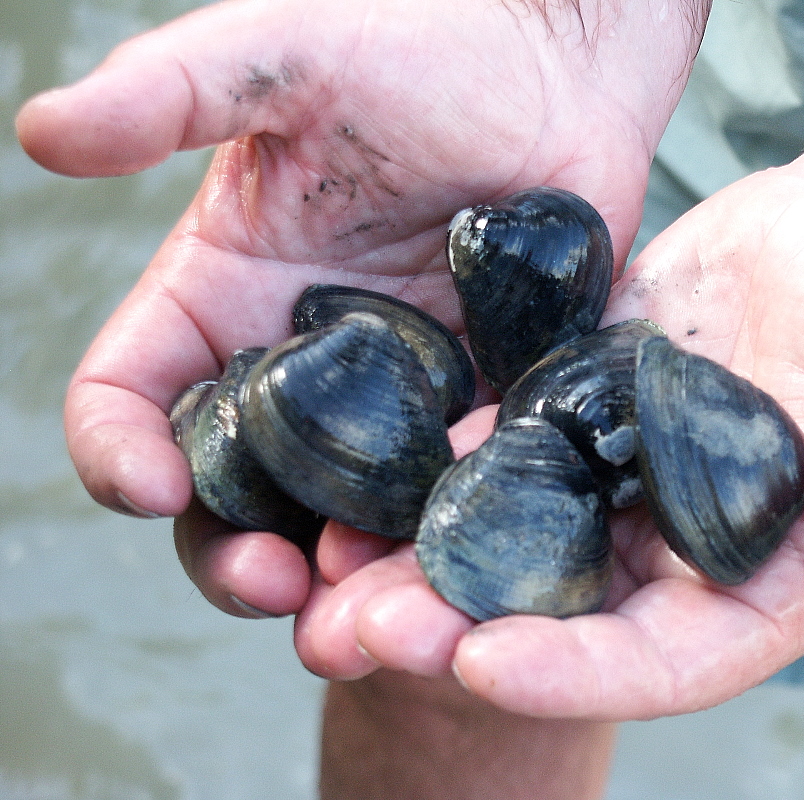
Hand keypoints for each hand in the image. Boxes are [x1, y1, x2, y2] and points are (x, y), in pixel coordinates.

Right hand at [17, 0, 708, 616]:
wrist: (552, 60)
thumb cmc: (418, 41)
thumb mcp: (282, 58)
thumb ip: (166, 96)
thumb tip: (40, 133)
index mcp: (223, 297)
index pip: (132, 396)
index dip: (118, 449)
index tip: (146, 485)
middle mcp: (295, 364)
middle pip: (231, 491)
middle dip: (232, 550)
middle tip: (269, 583)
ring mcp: (388, 395)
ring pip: (338, 516)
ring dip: (337, 576)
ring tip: (355, 612)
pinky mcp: (474, 402)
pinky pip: (445, 489)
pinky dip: (437, 535)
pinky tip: (452, 563)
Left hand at [298, 72, 803, 717]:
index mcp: (753, 579)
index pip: (658, 659)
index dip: (570, 673)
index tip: (480, 666)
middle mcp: (672, 539)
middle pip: (554, 606)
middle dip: (455, 623)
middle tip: (359, 628)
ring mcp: (620, 466)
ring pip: (509, 527)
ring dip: (422, 549)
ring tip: (331, 562)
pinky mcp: (583, 398)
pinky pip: (505, 436)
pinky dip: (445, 456)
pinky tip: (373, 466)